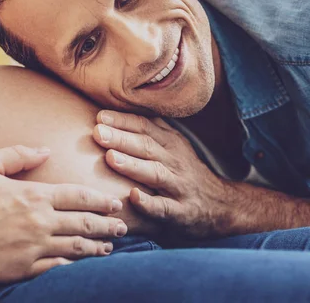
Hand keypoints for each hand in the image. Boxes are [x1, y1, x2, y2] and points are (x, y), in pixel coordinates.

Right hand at [0, 145, 126, 281]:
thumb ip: (20, 154)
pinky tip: (82, 266)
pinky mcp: (22, 268)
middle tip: (122, 228)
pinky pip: (56, 269)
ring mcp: (33, 247)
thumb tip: (45, 150)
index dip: (101, 201)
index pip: (79, 197)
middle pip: (84, 223)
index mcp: (34, 194)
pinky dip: (73, 267)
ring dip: (96, 247)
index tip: (115, 205)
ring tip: (109, 248)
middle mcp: (40, 221)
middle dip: (107, 226)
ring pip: (75, 248)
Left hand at [93, 111, 234, 238]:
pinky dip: (149, 203)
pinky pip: (164, 207)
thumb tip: (115, 110)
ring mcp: (179, 186)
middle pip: (146, 146)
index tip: (100, 117)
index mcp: (170, 143)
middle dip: (121, 139)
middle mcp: (174, 161)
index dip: (123, 121)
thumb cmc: (185, 173)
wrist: (223, 206)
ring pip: (155, 173)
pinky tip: (134, 197)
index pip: (145, 126)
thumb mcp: (173, 146)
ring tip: (110, 158)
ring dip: (132, 165)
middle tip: (98, 133)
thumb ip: (149, 129)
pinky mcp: (181, 211)